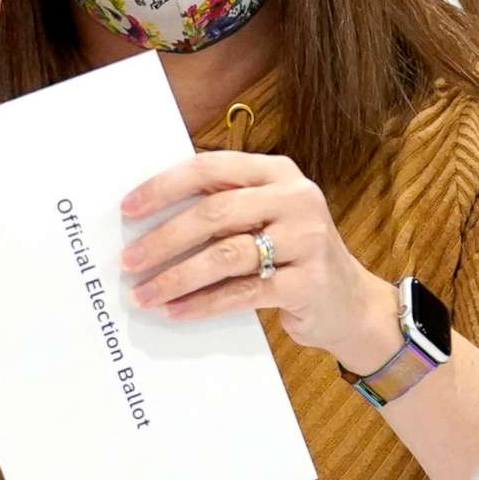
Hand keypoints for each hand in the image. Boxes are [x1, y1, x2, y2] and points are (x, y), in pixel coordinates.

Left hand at [121, 151, 398, 372]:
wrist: (350, 302)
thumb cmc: (291, 255)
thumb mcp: (265, 216)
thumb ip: (223, 207)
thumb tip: (147, 218)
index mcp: (278, 172)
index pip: (211, 168)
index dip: (165, 186)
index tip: (128, 209)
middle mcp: (297, 199)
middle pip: (214, 213)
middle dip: (164, 238)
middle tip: (129, 261)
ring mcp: (307, 240)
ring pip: (225, 255)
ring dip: (177, 277)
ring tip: (144, 293)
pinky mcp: (308, 283)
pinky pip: (242, 294)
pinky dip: (204, 303)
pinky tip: (177, 311)